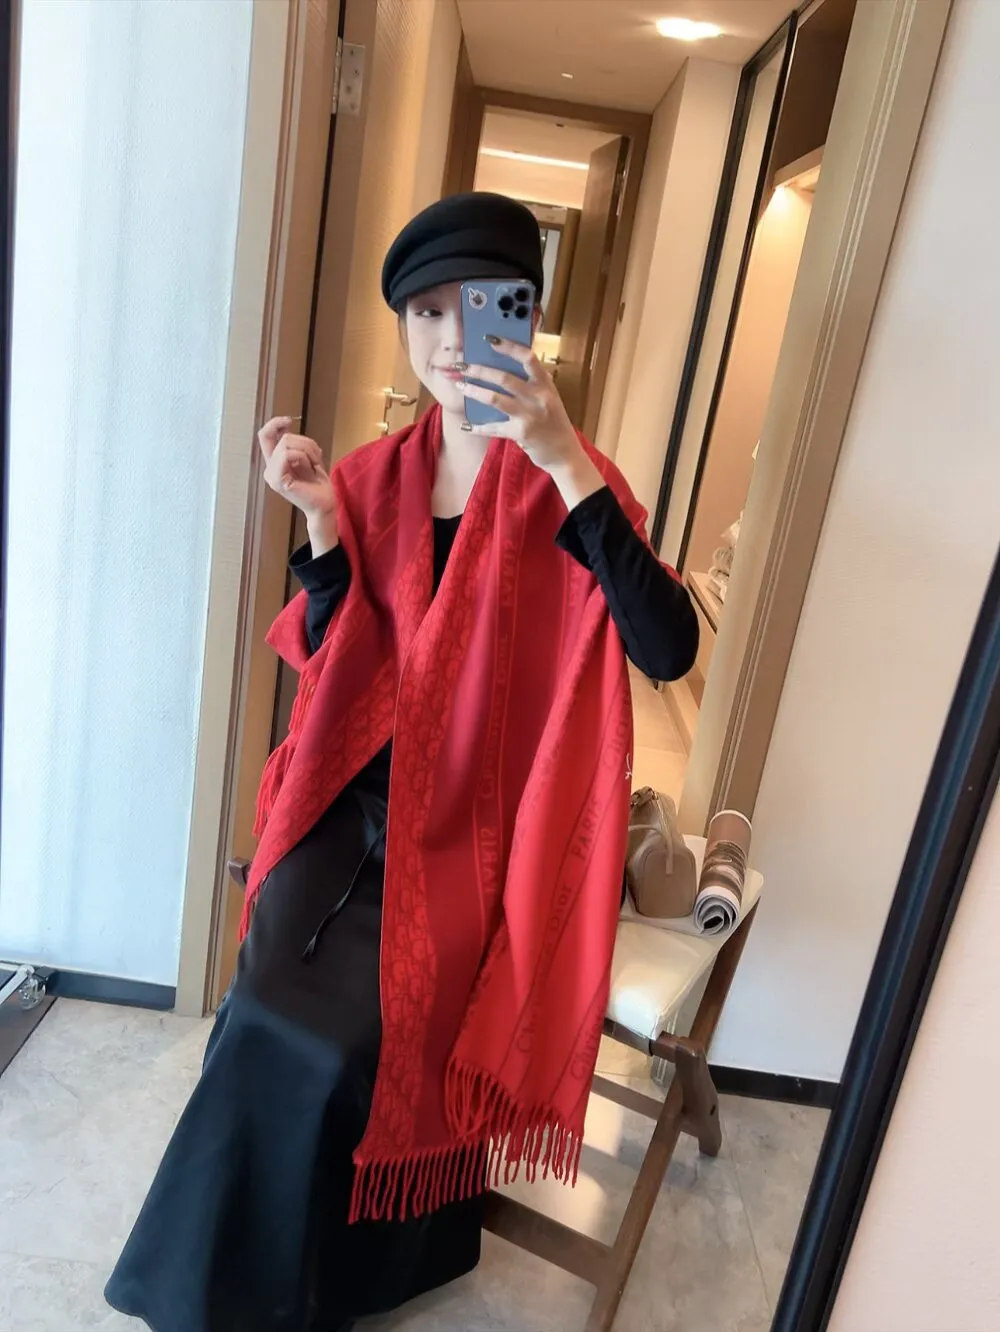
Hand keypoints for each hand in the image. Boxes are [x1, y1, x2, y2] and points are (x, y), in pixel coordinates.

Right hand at [258, 416, 335, 521]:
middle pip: (283, 438)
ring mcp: (271, 476)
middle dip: (305, 443)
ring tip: (314, 465)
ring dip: (307, 451)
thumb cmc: (318, 484)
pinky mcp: (277, 481)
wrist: (325, 505)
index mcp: (274, 463)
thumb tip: (285, 423)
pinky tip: (310, 469)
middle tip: (316, 459)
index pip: (264, 436)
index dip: (274, 423)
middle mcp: (269, 469)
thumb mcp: (307, 457)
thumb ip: (295, 444)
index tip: (289, 420)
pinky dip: (303, 457)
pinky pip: (287, 455)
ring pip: (286, 444)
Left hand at [457, 339, 604, 507]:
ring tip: (460, 385)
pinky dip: (477, 427)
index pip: (527, 358)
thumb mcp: (548, 398)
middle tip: (462, 365)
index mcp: (545, 384)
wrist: (565, 453)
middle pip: (504, 377)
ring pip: (495, 399)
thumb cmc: (554, 423)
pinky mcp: (521, 433)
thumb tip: (501, 369)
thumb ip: (531, 384)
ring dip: (474, 391)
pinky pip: (494, 427)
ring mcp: (530, 415)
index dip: (508, 346)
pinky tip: (465, 425)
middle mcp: (539, 397)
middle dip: (479, 370)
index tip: (489, 339)